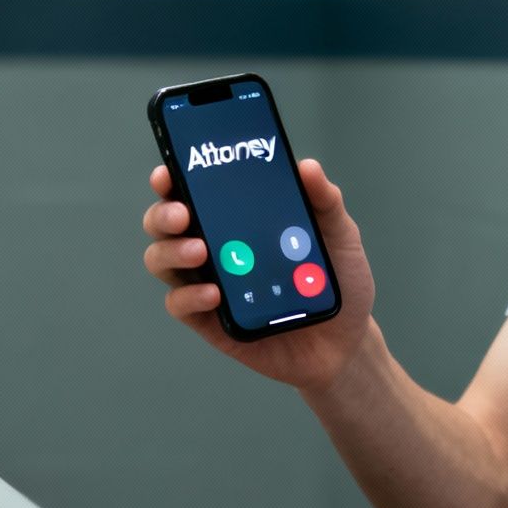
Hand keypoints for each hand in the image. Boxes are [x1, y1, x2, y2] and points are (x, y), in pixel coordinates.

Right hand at [142, 159, 377, 391]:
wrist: (345, 340)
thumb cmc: (337, 282)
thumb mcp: (339, 234)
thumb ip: (325, 200)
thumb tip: (307, 166)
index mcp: (236, 218)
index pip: (194, 190)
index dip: (173, 178)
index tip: (169, 173)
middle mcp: (214, 245)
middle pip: (165, 222)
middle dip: (163, 213)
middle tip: (183, 214)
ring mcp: (207, 281)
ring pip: (162, 260)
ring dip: (171, 251)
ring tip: (200, 251)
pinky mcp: (209, 320)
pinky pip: (180, 304)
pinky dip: (190, 296)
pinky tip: (214, 294)